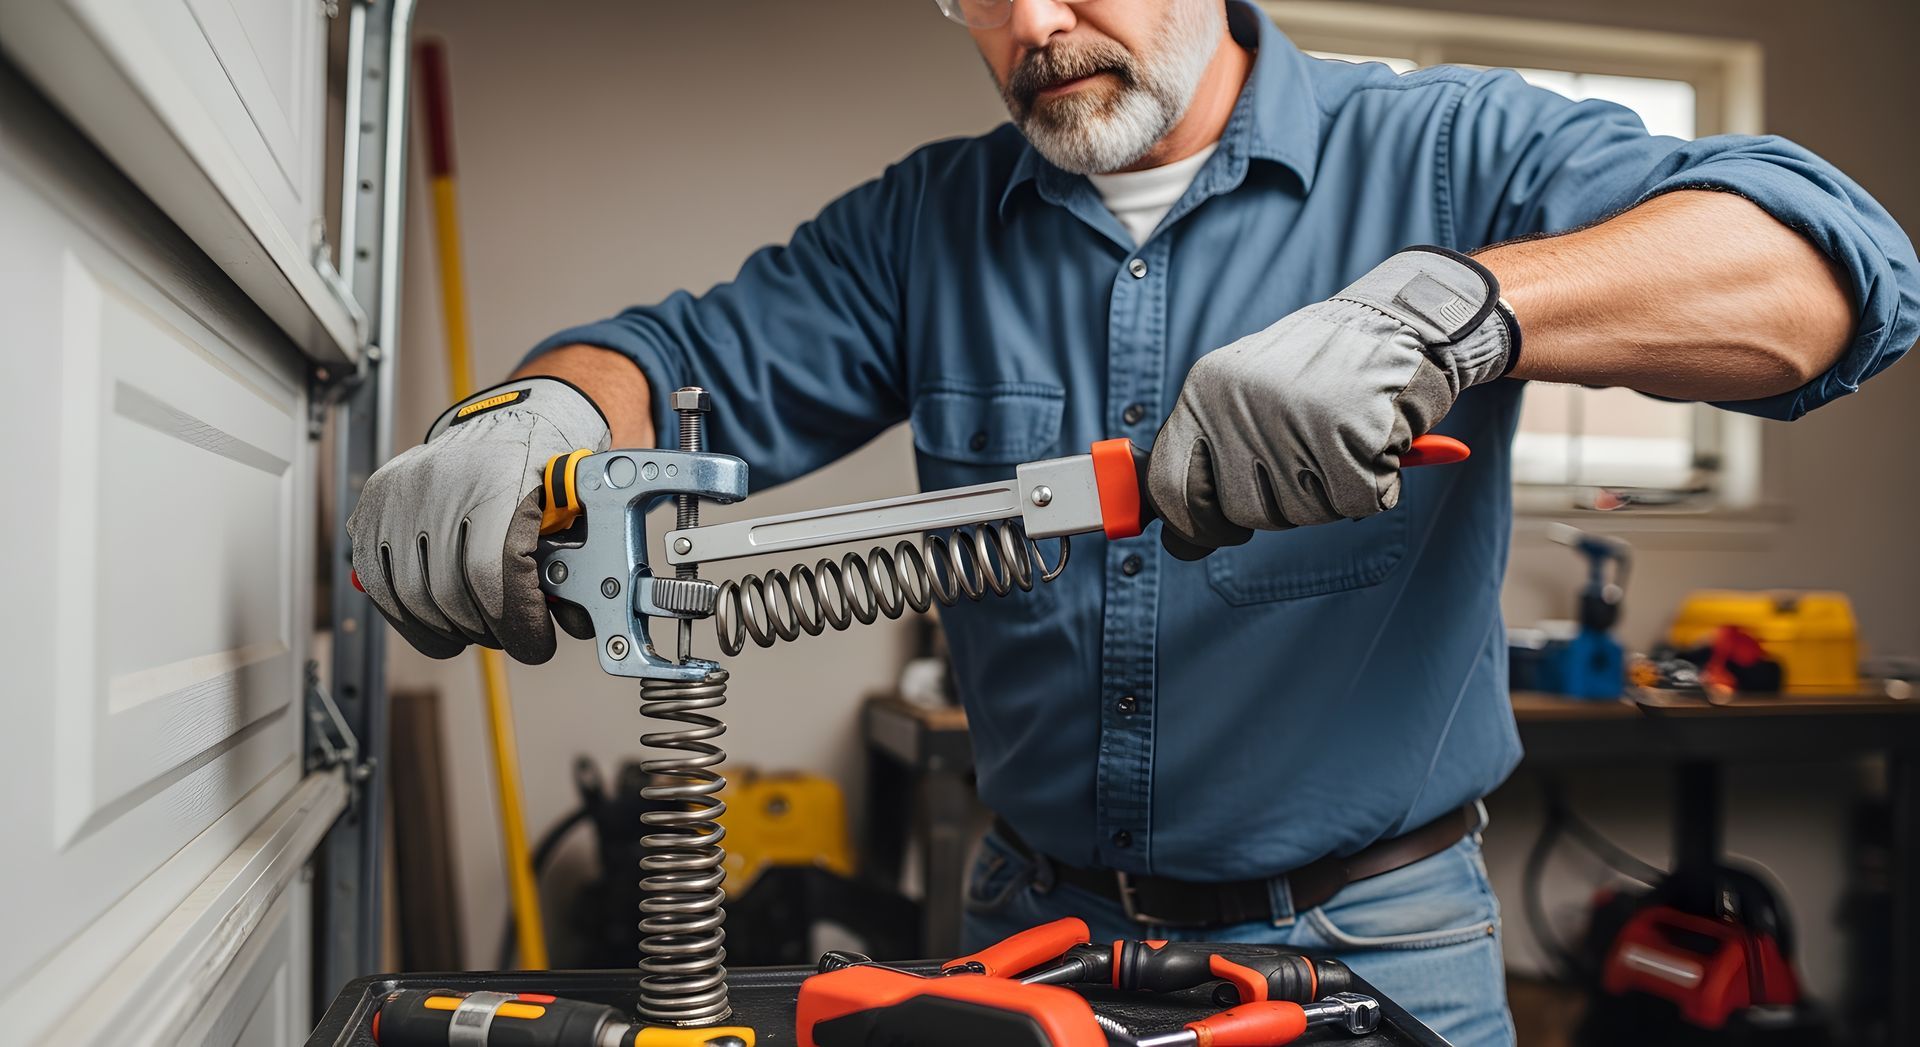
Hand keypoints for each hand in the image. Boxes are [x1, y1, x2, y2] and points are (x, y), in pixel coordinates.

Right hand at [348, 377, 610, 661]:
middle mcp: (442, 482)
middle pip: (449, 591)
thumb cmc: (544, 467)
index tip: (534, 645)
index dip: (515, 622)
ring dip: (444, 629)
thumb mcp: (573, 506)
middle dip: (484, 630)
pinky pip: (375, 578)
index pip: (491, 571)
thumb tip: (575, 623)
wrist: (504, 421)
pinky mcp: (374, 504)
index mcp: (499, 479)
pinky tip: (434, 621)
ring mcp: (401, 493)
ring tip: (472, 631)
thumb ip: (574, 561)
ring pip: (408, 594)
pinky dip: (405, 613)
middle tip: (506, 637)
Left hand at [1149, 247, 1517, 558]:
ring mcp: (1294, 417)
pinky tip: (1374, 440)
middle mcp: (1241, 402)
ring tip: (1343, 438)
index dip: (1194, 521)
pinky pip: (1355, 502)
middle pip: (1244, 511)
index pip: (1169, 486)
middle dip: (1281, 502)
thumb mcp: (1249, 397)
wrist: (1400, 321)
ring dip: (1330, 493)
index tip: (1219, 527)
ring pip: (1302, 514)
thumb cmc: (1323, 372)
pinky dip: (1374, 485)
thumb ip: (1215, 460)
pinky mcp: (1350, 434)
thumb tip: (1181, 545)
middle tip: (1309, 456)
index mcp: (1206, 390)